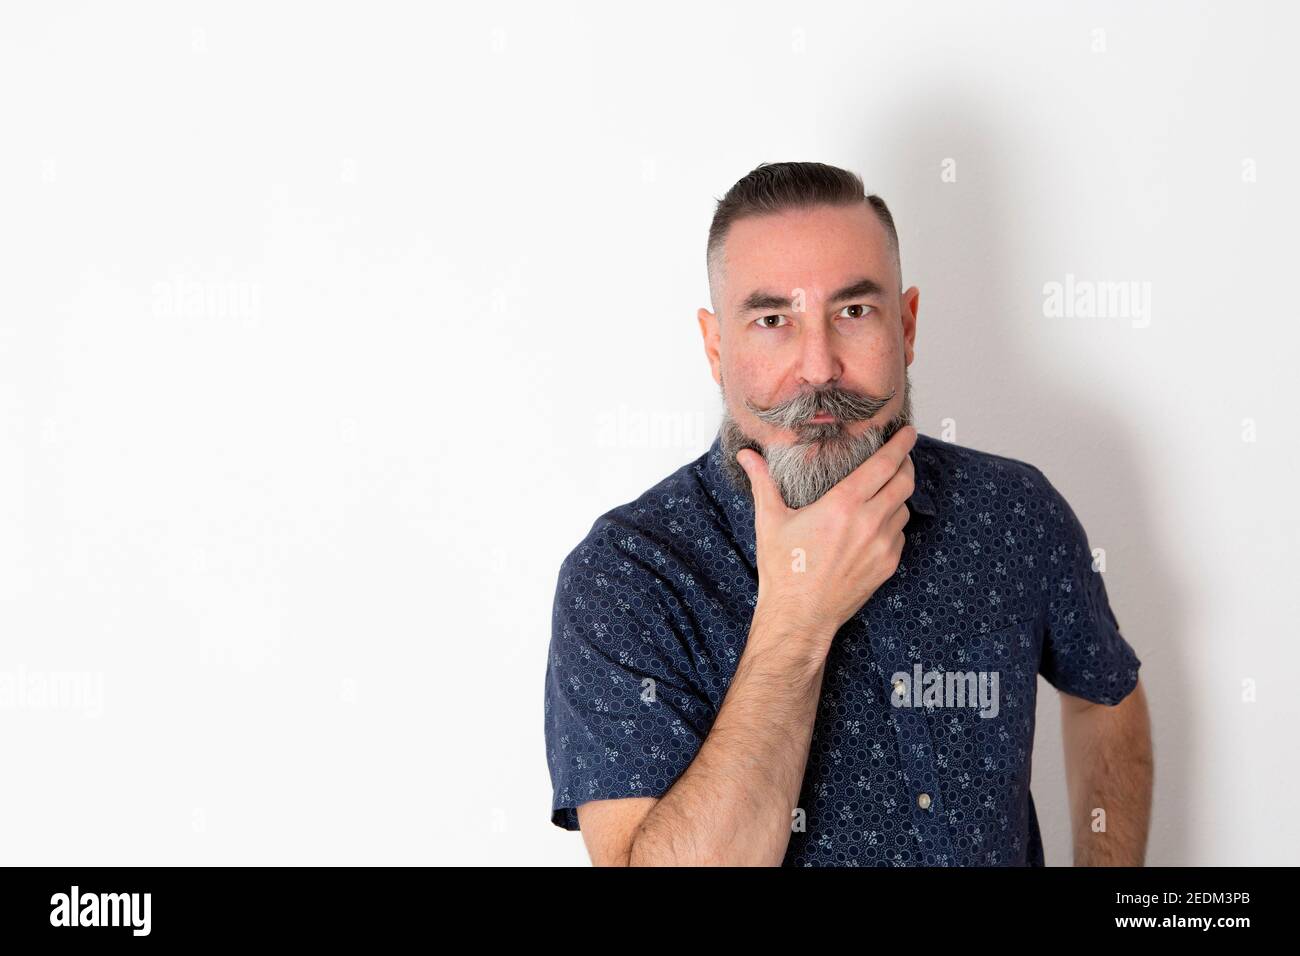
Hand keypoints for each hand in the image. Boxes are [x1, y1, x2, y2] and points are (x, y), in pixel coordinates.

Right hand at [737, 425, 916, 648]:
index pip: (884, 464)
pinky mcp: (887, 565)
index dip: (900, 444)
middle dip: (905, 464)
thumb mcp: (770, 520)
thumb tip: (747, 455)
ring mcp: (882, 546)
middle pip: (904, 481)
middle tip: (900, 456)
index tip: (906, 432)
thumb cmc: (784, 570)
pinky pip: (900, 535)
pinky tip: (875, 525)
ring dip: (897, 496)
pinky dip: (893, 524)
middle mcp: (869, 523)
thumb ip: (762, 482)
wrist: (799, 616)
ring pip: (904, 508)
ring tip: (883, 491)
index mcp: (843, 505)